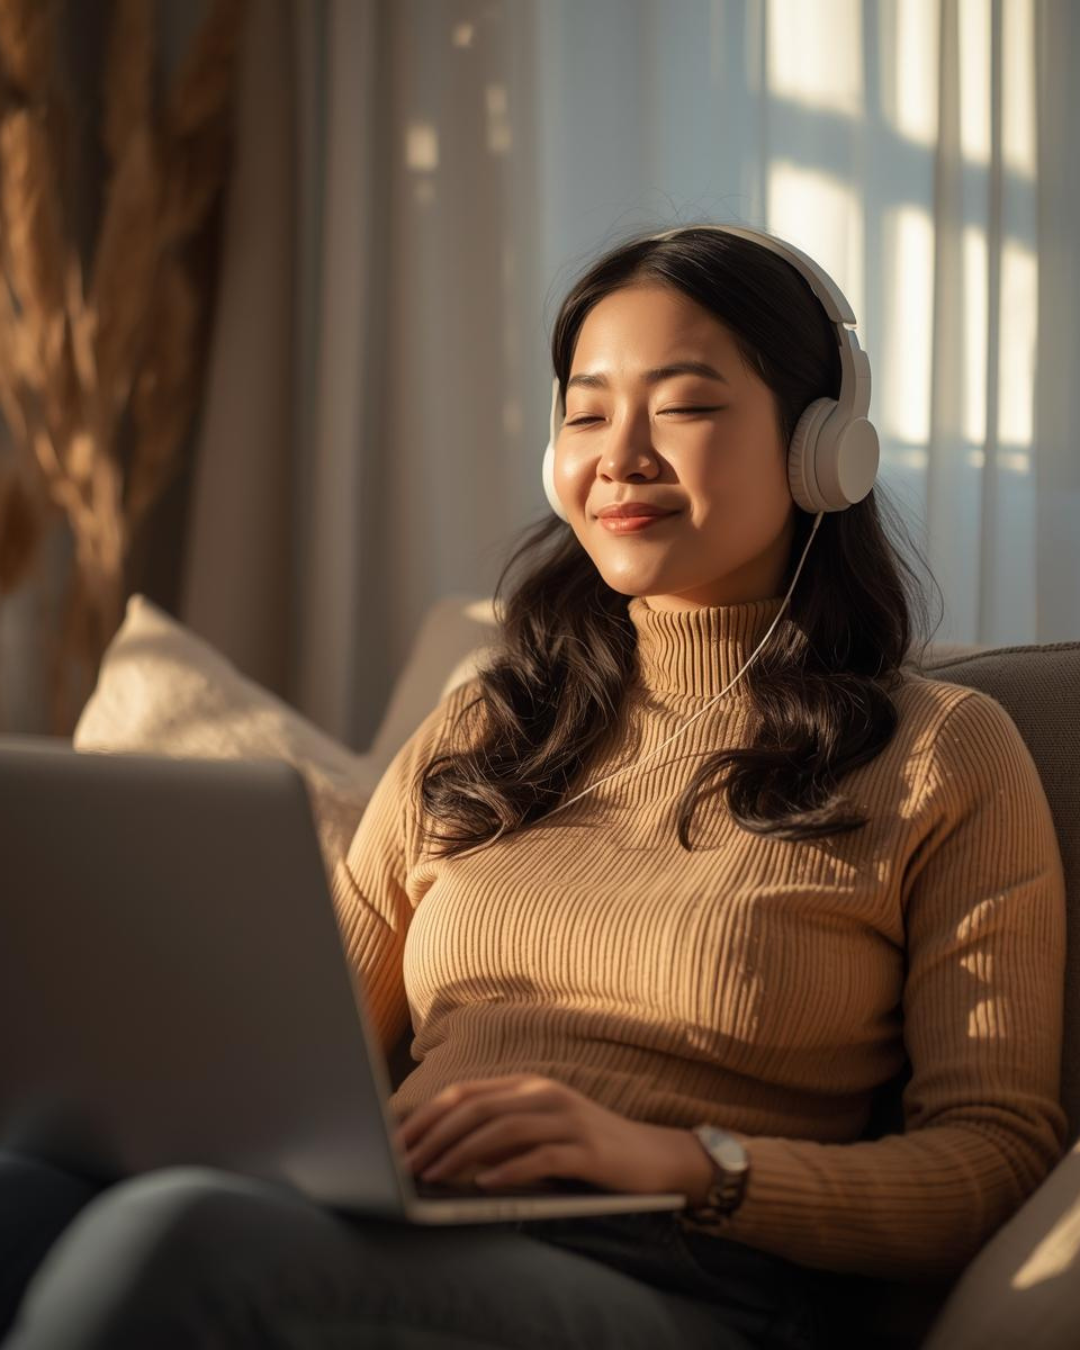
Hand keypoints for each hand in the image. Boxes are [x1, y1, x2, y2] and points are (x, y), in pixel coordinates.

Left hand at [391, 1073, 713, 1198]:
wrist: (653, 1158)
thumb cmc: (586, 1150)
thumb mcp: (538, 1134)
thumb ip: (498, 1135)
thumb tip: (438, 1154)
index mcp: (527, 1086)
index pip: (464, 1093)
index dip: (426, 1116)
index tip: (394, 1142)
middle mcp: (544, 1093)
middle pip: (476, 1107)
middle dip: (433, 1135)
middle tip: (403, 1164)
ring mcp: (568, 1118)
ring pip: (502, 1129)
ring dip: (461, 1154)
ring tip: (433, 1176)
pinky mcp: (588, 1148)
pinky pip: (541, 1156)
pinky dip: (508, 1169)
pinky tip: (483, 1185)